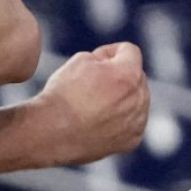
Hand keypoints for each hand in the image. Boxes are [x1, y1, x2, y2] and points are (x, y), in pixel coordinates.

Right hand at [34, 41, 148, 165]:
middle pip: (135, 76)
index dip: (109, 51)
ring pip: (137, 100)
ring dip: (121, 98)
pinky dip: (119, 120)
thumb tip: (111, 63)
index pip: (130, 51)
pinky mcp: (132, 139)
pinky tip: (98, 121)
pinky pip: (132, 122)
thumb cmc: (62, 95)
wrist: (51, 132)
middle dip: (118, 76)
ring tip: (93, 105)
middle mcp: (139, 97)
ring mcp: (137, 121)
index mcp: (128, 74)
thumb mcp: (78, 61)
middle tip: (90, 85)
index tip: (93, 60)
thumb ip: (103, 57)